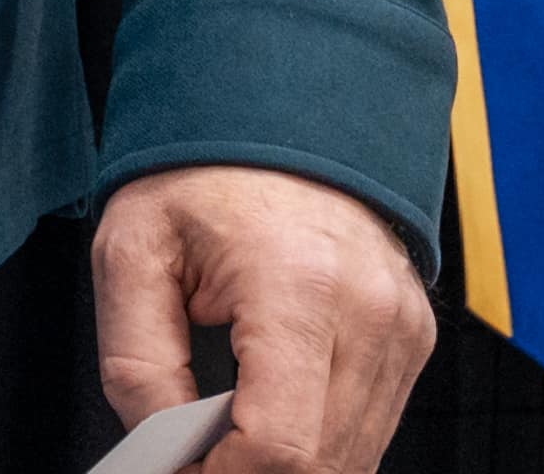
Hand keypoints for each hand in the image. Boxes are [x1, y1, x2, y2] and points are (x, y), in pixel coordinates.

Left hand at [87, 165, 428, 473]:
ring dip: (284, 468)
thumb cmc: (205, 169)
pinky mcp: (412, 338)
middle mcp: (369, 311)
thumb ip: (137, 368)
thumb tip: (161, 454)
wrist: (282, 105)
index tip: (177, 471)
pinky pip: (369, 430)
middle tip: (192, 460)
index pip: (278, 448)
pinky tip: (267, 417)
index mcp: (299, 285)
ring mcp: (401, 328)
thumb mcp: (132, 253)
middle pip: (321, 468)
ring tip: (222, 436)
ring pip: (352, 460)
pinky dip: (317, 445)